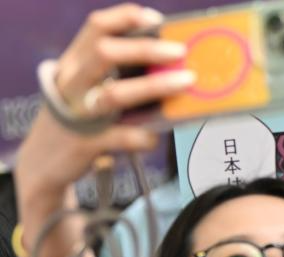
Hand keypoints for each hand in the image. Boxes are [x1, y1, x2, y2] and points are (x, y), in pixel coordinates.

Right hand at [17, 4, 192, 211]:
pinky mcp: (87, 142)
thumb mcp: (88, 87)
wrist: (44, 159)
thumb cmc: (79, 116)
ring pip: (114, 94)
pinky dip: (142, 136)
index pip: (96, 27)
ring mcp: (79, 112)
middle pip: (105, 53)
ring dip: (154, 86)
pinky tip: (155, 137)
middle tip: (180, 51)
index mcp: (75, 62)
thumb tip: (171, 65)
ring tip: (185, 82)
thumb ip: (118, 74)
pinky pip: (120, 137)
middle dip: (145, 49)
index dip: (125, 18)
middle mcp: (74, 82)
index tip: (157, 19)